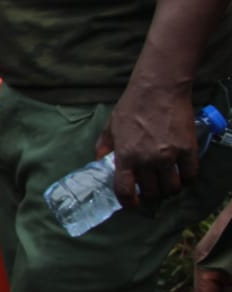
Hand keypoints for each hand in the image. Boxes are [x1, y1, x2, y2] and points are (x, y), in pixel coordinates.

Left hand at [97, 81, 197, 205]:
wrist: (158, 88)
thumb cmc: (132, 106)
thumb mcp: (111, 126)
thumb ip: (104, 146)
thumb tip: (100, 161)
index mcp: (126, 155)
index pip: (124, 190)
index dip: (128, 201)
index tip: (131, 203)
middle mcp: (147, 159)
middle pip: (152, 192)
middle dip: (149, 193)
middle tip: (150, 186)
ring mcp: (169, 155)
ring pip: (172, 188)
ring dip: (168, 188)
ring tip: (166, 181)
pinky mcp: (188, 149)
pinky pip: (190, 175)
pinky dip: (187, 178)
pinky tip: (182, 172)